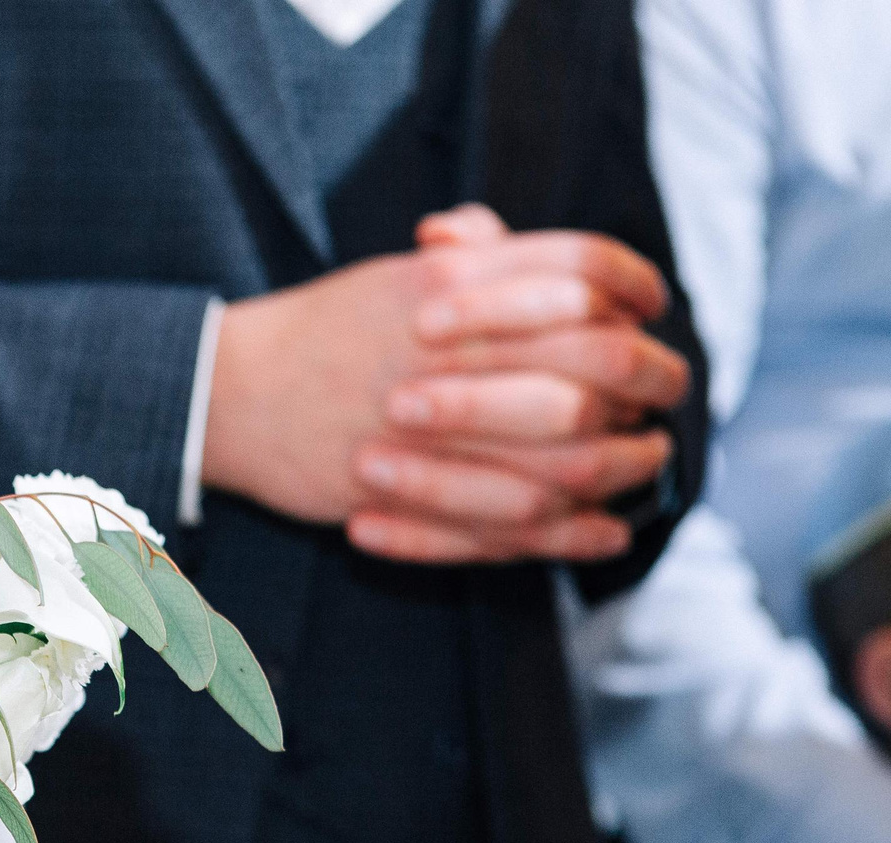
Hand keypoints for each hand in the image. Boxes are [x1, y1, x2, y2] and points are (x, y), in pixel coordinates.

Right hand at [202, 203, 684, 563]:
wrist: (228, 393)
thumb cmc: (321, 332)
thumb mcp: (401, 275)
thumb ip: (486, 262)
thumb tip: (571, 272)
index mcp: (459, 282)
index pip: (584, 268)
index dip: (631, 287)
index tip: (648, 307)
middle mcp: (456, 348)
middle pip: (599, 362)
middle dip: (648, 380)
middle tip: (662, 392)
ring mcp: (436, 428)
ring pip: (571, 454)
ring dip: (625, 464)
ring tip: (646, 463)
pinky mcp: (417, 494)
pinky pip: (515, 524)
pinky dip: (572, 533)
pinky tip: (605, 531)